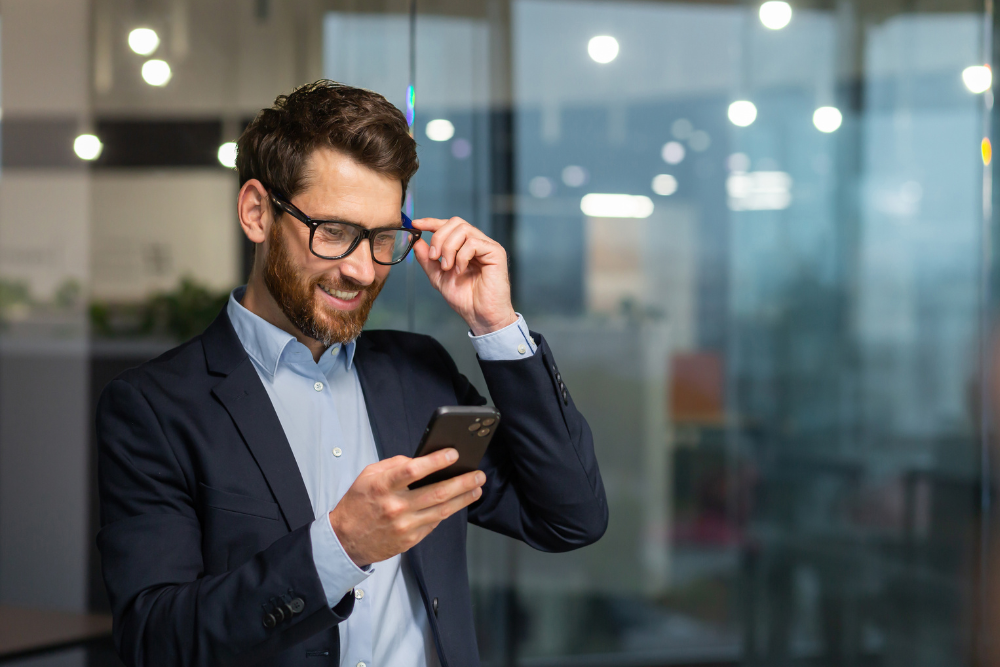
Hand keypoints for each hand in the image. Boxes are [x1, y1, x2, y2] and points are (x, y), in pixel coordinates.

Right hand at [327, 448, 485, 566]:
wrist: (345, 541)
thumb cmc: (357, 504)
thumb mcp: (367, 476)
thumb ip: (393, 464)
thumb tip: (420, 459)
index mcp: (382, 486)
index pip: (413, 470)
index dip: (436, 461)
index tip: (453, 454)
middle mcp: (395, 507)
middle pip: (436, 492)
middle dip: (462, 482)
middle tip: (478, 474)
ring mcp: (404, 526)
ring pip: (442, 510)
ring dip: (463, 498)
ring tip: (477, 488)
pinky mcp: (410, 540)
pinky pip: (434, 523)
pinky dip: (447, 512)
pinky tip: (457, 503)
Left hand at [411, 217, 516, 334]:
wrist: (479, 315)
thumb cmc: (465, 299)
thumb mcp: (438, 277)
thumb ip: (428, 259)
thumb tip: (416, 242)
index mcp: (465, 246)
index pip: (449, 225)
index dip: (432, 222)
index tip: (416, 224)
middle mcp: (477, 242)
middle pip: (456, 222)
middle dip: (439, 237)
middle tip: (434, 257)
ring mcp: (487, 246)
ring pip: (463, 230)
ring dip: (449, 248)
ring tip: (447, 267)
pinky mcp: (496, 253)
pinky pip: (473, 243)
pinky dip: (461, 257)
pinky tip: (460, 270)